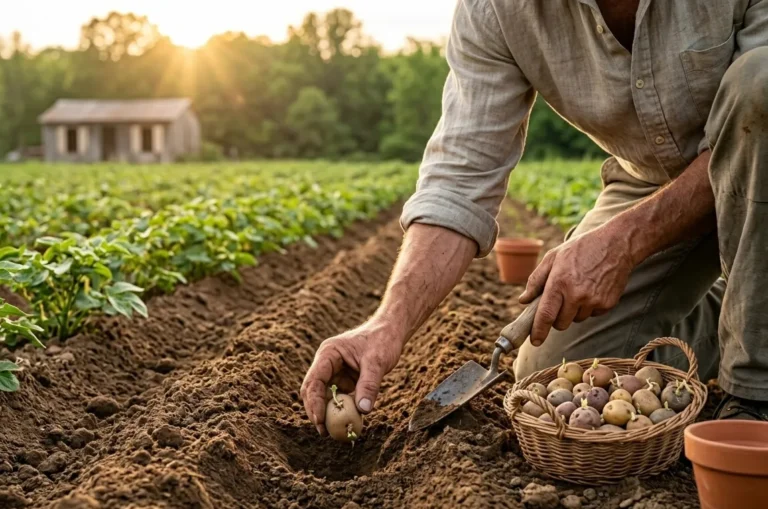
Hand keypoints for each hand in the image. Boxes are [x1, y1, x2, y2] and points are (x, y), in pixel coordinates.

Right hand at [300, 319, 402, 435]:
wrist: (390, 332)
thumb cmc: (382, 340)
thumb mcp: (377, 362)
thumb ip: (369, 385)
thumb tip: (363, 411)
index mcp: (328, 354)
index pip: (314, 381)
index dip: (314, 402)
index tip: (320, 421)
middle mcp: (326, 363)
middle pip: (313, 391)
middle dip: (316, 411)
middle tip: (324, 432)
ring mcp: (334, 372)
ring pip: (323, 396)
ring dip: (327, 413)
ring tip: (333, 432)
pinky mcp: (343, 380)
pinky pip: (338, 398)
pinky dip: (340, 410)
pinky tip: (347, 423)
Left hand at [518, 224, 633, 345]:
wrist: (617, 244)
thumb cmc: (581, 248)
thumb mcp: (553, 257)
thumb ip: (536, 280)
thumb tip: (523, 301)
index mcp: (559, 282)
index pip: (546, 315)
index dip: (538, 331)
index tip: (534, 341)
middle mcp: (577, 295)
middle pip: (560, 324)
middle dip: (556, 318)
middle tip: (559, 301)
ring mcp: (594, 301)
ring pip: (576, 320)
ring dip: (574, 311)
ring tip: (579, 288)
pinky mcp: (607, 304)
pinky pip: (592, 315)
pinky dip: (589, 307)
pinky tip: (592, 289)